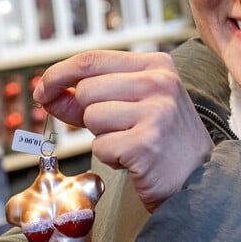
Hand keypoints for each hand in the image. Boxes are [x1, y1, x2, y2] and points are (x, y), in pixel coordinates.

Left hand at [33, 50, 214, 212]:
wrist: (197, 181)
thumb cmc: (162, 141)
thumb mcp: (133, 105)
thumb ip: (91, 96)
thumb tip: (47, 93)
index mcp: (157, 65)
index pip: (91, 60)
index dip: (59, 74)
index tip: (42, 90)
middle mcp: (160, 83)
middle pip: (87, 90)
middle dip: (90, 115)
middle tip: (120, 129)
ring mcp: (156, 112)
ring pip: (91, 117)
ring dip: (103, 137)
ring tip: (131, 143)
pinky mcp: (146, 144)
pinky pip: (101, 146)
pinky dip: (111, 158)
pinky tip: (134, 159)